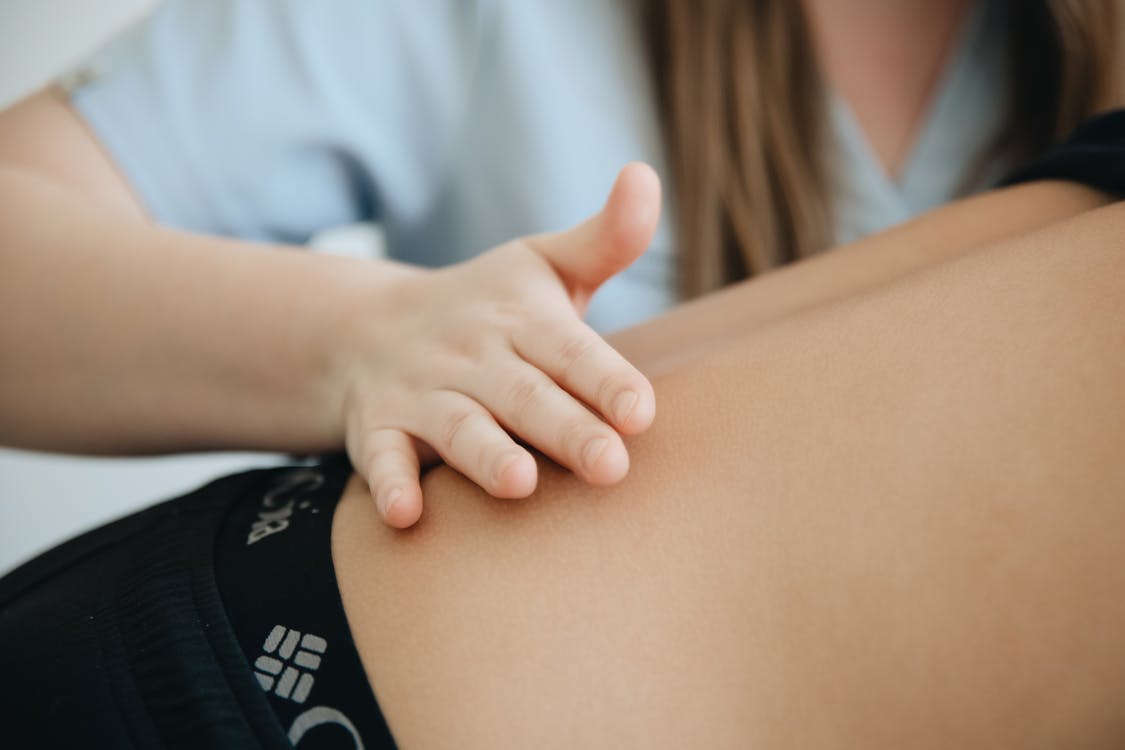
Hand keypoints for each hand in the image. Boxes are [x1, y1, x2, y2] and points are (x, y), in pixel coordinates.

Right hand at [338, 163, 660, 526]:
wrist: (369, 326)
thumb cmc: (487, 304)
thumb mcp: (544, 264)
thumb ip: (606, 237)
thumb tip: (645, 174)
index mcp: (522, 319)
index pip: (569, 350)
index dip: (604, 379)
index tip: (640, 411)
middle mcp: (473, 356)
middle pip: (523, 395)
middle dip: (564, 429)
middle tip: (610, 466)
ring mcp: (422, 392)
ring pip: (456, 427)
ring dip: (484, 454)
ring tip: (519, 483)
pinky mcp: (379, 428)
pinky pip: (380, 458)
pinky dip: (390, 484)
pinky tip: (406, 514)